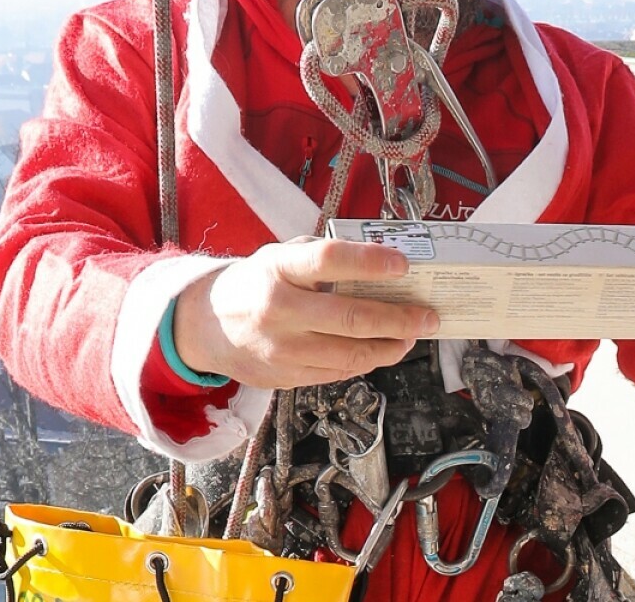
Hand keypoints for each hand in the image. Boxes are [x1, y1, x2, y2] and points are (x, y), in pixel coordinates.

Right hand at [172, 238, 440, 389]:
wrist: (207, 325)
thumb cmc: (257, 283)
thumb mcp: (280, 256)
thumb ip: (323, 258)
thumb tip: (383, 261)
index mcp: (278, 269)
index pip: (330, 261)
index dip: (370, 262)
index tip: (403, 265)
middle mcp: (279, 310)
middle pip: (350, 318)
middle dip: (399, 319)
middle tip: (428, 316)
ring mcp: (282, 349)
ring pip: (350, 354)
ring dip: (390, 347)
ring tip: (412, 336)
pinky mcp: (285, 377)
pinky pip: (338, 372)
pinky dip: (366, 361)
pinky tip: (382, 349)